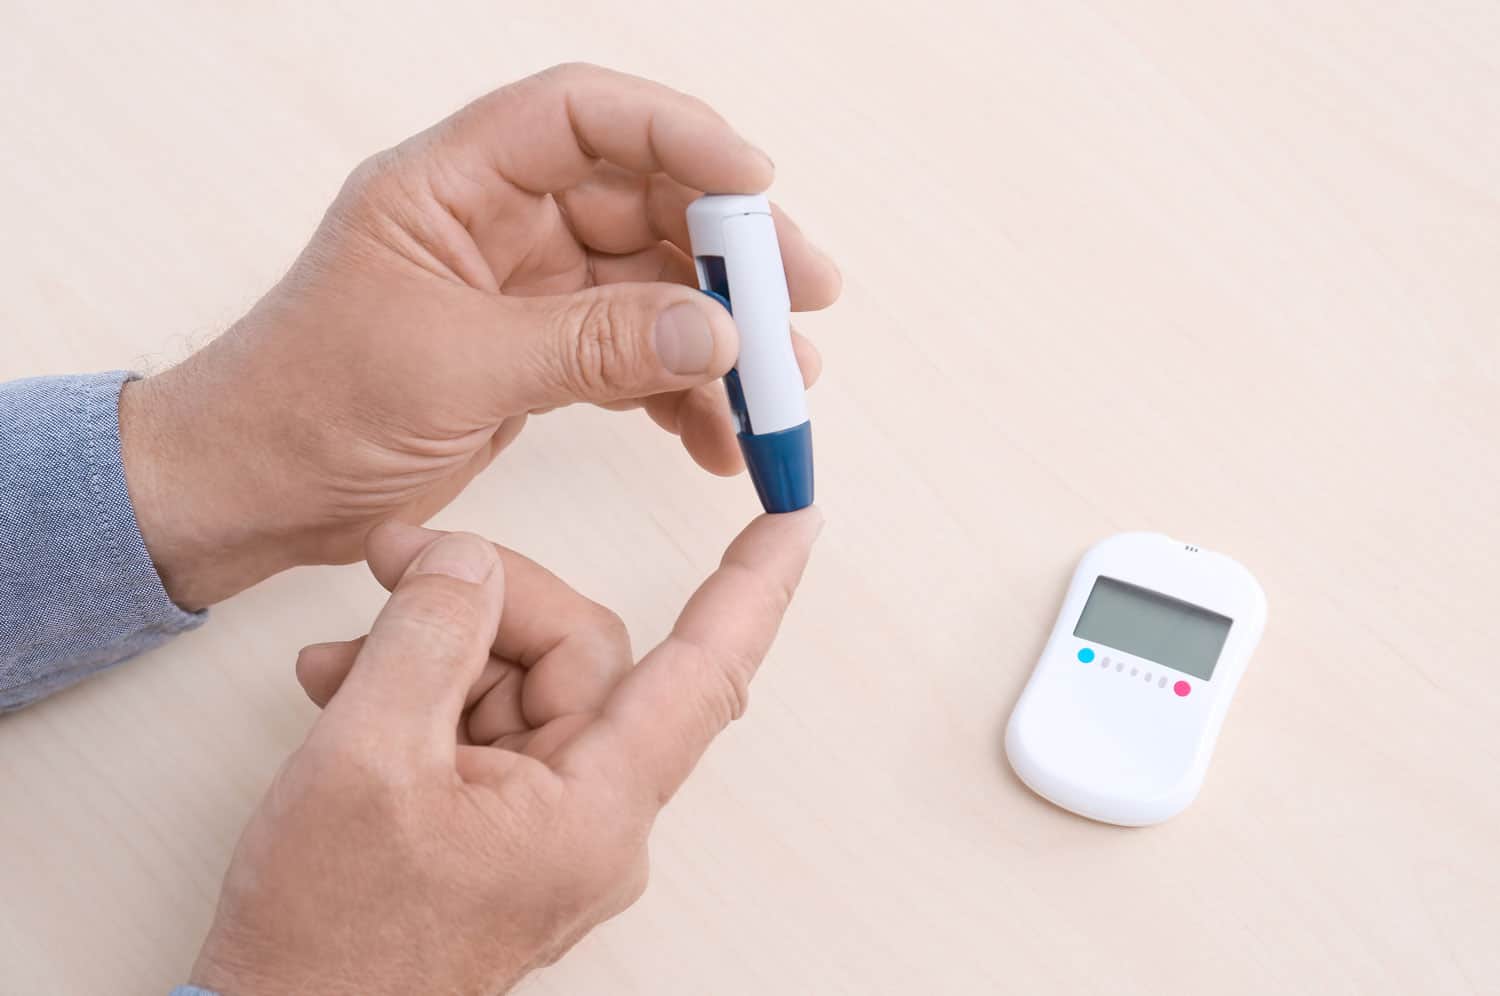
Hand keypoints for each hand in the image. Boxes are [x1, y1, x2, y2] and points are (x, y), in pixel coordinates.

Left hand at [118, 63, 838, 608]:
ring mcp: (520, 290)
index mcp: (450, 185)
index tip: (755, 184)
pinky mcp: (535, 355)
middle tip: (803, 299)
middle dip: (728, 251)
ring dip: (718, 334)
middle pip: (640, 201)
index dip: (675, 135)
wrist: (252, 496)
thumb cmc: (305, 410)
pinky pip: (630, 355)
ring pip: (648, 285)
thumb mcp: (453, 370)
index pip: (580, 117)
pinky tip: (717, 438)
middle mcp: (494, 223)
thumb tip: (713, 327)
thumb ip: (588, 346)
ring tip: (781, 388)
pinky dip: (679, 393)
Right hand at [188, 509, 822, 994]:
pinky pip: (488, 724)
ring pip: (522, 680)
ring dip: (434, 651)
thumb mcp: (364, 758)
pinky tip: (350, 688)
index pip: (704, 670)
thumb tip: (468, 562)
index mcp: (594, 808)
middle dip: (485, 599)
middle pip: (578, 653)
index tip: (798, 521)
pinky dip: (425, 693)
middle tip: (394, 567)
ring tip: (340, 666)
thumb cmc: (328, 943)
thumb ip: (430, 637)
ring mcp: (548, 825)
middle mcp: (591, 816)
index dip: (754, 586)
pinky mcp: (506, 829)